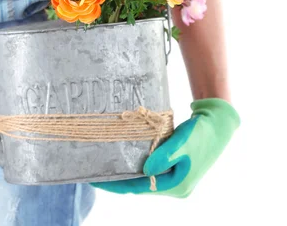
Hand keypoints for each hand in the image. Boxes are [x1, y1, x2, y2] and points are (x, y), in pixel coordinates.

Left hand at [92, 98, 239, 197]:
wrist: (218, 124)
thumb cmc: (201, 133)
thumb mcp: (182, 143)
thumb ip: (163, 156)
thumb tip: (144, 171)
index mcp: (177, 186)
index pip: (139, 188)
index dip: (115, 185)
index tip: (96, 179)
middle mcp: (175, 187)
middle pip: (139, 186)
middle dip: (117, 180)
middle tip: (94, 171)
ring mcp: (175, 178)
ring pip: (143, 178)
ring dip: (125, 172)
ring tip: (103, 166)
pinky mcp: (174, 168)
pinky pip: (150, 170)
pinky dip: (135, 165)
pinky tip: (122, 158)